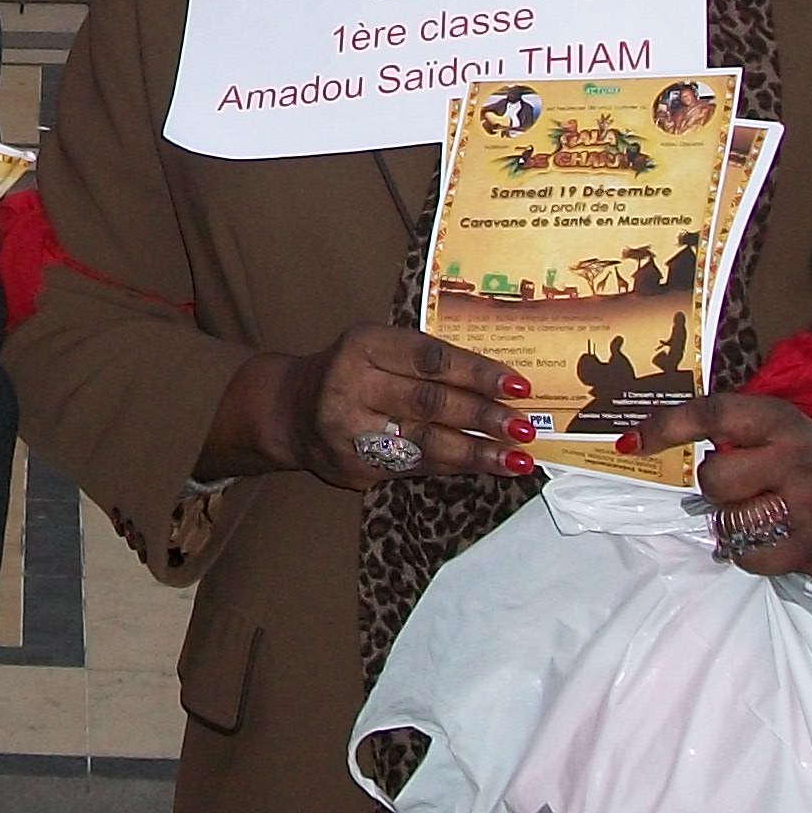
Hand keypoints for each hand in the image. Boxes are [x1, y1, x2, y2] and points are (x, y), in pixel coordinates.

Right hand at [197, 326, 535, 490]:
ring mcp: (348, 430)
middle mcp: (351, 385)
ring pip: (424, 443)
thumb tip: (499, 384)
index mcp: (364, 345)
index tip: (519, 385)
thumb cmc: (352, 371)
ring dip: (476, 452)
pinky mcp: (353, 466)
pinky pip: (413, 467)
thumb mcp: (378, 348)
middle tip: (523, 428)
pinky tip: (482, 467)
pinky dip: (453, 467)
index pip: (430, 358)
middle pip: (429, 402)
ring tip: (516, 459)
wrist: (288, 410)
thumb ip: (425, 362)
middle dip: (483, 417)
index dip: (477, 372)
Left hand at [613, 394, 811, 577]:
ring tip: (749, 507)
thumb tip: (638, 444)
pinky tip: (762, 533)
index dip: (668, 426)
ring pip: (729, 524)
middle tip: (732, 482)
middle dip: (712, 482)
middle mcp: (798, 463)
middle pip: (716, 479)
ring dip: (726, 518)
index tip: (632, 442)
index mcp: (780, 422)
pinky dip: (743, 549)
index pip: (715, 416)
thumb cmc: (796, 446)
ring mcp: (810, 511)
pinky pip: (750, 559)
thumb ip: (719, 427)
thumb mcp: (767, 420)